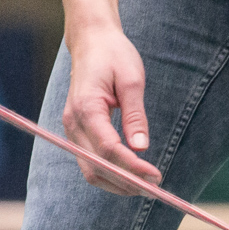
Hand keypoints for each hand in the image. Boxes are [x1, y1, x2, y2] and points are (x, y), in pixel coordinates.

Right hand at [62, 22, 164, 194]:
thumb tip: (141, 148)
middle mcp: (73, 123)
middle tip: (155, 188)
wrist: (92, 42)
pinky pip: (90, 162)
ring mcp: (71, 129)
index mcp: (87, 108)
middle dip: (126, 182)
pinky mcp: (76, 132)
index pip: (109, 149)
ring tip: (146, 186)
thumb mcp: (132, 80)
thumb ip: (135, 115)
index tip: (156, 176)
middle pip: (97, 166)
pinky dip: (110, 174)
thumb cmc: (113, 55)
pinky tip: (131, 176)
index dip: (133, 168)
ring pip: (91, 170)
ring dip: (118, 183)